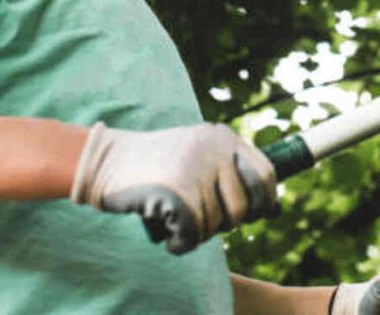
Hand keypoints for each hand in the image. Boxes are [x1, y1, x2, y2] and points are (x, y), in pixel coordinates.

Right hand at [70, 122, 276, 253]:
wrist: (105, 160)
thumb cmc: (155, 164)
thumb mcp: (198, 156)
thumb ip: (231, 176)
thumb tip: (275, 209)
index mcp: (224, 137)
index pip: (265, 174)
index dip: (264, 200)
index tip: (254, 213)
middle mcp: (215, 150)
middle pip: (243, 207)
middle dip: (225, 222)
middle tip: (201, 217)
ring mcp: (197, 170)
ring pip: (216, 225)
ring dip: (197, 232)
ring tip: (174, 218)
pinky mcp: (179, 193)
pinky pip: (194, 234)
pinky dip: (181, 243)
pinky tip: (168, 235)